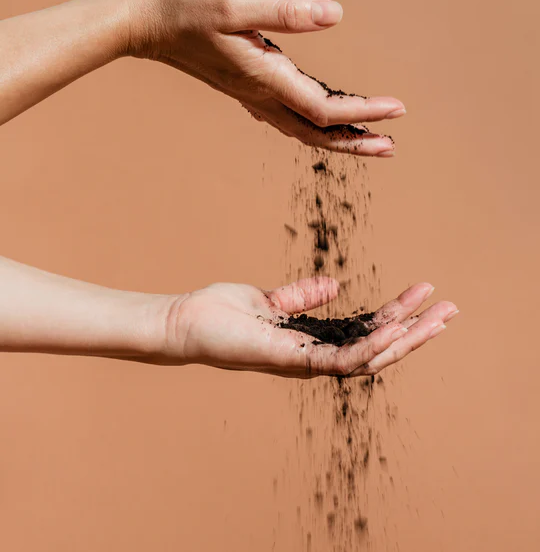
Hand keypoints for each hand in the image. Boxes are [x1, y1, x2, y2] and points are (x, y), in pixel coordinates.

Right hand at [129, 0, 405, 155]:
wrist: (141, 21)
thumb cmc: (183, 6)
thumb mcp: (234, 3)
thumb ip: (284, 12)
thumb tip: (335, 15)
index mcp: (264, 77)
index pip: (324, 110)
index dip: (364, 113)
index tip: (398, 110)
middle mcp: (259, 93)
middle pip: (316, 132)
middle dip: (355, 141)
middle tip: (391, 147)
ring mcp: (249, 93)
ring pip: (301, 127)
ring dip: (335, 137)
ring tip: (366, 139)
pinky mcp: (242, 84)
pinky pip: (285, 116)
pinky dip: (311, 123)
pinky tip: (319, 118)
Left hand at [157, 278, 457, 376]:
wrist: (184, 322)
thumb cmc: (221, 313)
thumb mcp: (270, 298)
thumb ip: (301, 296)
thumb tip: (334, 285)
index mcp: (313, 341)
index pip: (367, 330)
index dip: (399, 314)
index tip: (425, 291)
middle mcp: (314, 357)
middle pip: (378, 348)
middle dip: (417, 331)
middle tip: (450, 309)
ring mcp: (305, 363)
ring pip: (369, 358)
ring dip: (406, 338)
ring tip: (437, 315)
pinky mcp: (290, 361)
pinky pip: (340, 360)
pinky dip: (370, 346)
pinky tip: (395, 328)